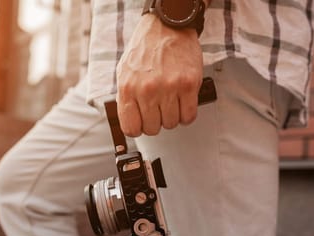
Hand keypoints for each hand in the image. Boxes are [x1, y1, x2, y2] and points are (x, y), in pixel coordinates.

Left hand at [116, 14, 202, 136]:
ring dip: (172, 116)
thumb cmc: (145, 49)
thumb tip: (129, 119)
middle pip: (152, 128)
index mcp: (128, 88)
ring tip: (171, 102)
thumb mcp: (124, 72)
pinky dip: (187, 114)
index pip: (130, 128)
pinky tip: (183, 103)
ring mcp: (169, 88)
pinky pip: (189, 116)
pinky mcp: (188, 85)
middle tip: (159, 109)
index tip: (143, 124)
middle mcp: (147, 90)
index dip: (138, 129)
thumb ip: (125, 97)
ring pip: (171, 124)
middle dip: (156, 122)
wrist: (167, 27)